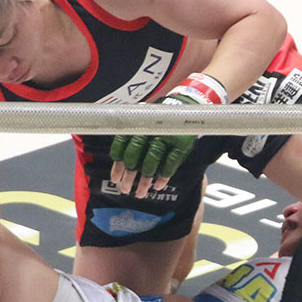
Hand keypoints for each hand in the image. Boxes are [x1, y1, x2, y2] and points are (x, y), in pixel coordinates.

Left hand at [109, 73, 226, 198]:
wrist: (185, 107)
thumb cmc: (159, 119)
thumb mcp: (143, 123)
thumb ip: (130, 138)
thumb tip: (118, 165)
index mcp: (138, 123)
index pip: (122, 144)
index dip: (118, 164)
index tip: (116, 178)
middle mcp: (150, 129)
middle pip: (136, 154)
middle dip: (129, 175)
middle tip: (125, 189)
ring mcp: (167, 136)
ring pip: (152, 161)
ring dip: (145, 180)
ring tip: (140, 193)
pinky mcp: (182, 144)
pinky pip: (171, 163)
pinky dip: (163, 176)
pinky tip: (157, 186)